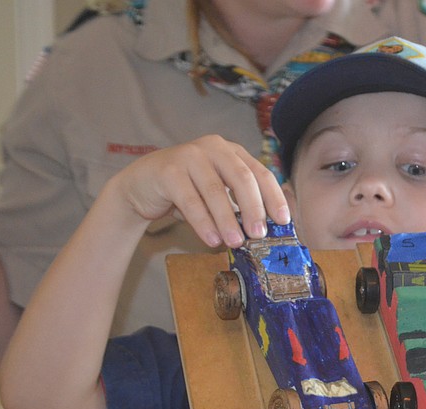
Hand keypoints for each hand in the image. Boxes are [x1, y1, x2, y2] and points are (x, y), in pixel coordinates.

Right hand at [109, 135, 289, 247]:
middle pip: (241, 178)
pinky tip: (212, 240)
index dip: (274, 197)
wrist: (142, 186)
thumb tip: (269, 230)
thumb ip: (240, 205)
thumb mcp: (219, 195)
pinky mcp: (168, 170)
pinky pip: (190, 200)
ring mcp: (189, 156)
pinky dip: (203, 223)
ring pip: (215, 190)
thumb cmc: (187, 192)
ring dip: (228, 220)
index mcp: (232, 152)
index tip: (284, 221)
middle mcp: (213, 148)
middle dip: (253, 208)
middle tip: (259, 234)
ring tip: (236, 242)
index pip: (260, 173)